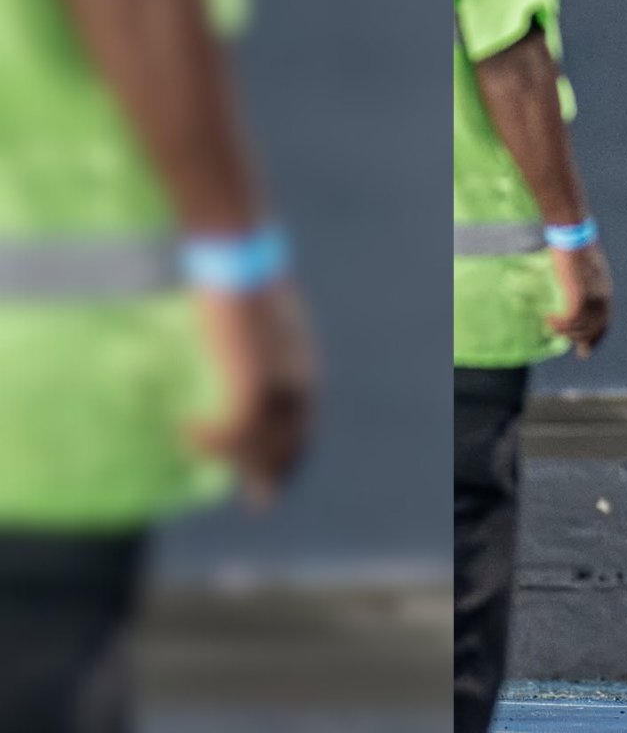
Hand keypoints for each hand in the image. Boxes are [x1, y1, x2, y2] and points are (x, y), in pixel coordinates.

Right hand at [187, 282, 315, 508]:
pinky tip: (184, 430)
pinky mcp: (250, 383)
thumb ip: (258, 351)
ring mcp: (276, 385)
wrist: (239, 259)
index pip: (307, 424)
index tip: (280, 474)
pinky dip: (208, 437)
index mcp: (304, 368)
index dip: (294, 453)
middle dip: (273, 474)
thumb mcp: (258, 324)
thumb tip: (241, 360)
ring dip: (228, 456)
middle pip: (290, 443)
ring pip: (259, 443)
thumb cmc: (243, 283)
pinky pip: (232, 430)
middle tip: (260, 503)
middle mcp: (298, 381)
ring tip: (194, 450)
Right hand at [548, 243, 612, 358]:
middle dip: (578, 339)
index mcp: (605, 290)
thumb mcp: (581, 268)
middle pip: (593, 329)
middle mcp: (602, 296)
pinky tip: (548, 318)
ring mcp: (592, 296)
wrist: (571, 231)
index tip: (585, 351)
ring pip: (580, 327)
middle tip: (562, 340)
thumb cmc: (572, 246)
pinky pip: (570, 320)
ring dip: (564, 330)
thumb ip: (580, 284)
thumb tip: (572, 294)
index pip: (604, 322)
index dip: (595, 338)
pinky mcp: (579, 294)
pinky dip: (558, 323)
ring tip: (550, 323)